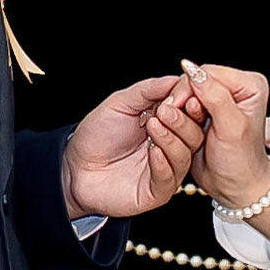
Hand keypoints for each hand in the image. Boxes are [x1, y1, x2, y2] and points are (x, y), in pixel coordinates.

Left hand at [64, 73, 202, 220]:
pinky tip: (153, 151)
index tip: (186, 92)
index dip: (191, 101)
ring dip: (171, 139)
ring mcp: (166, 169)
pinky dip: (163, 163)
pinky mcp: (157, 191)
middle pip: (195, 134)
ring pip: (184, 155)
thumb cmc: (97, 135)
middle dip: (182, 120)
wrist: (75, 167)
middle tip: (165, 110)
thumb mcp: (121, 102)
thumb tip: (177, 78)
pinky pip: (169, 178)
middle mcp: (171, 146)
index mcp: (167, 123)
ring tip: (153, 126)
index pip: (191, 112)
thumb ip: (148, 90)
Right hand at [184, 64, 269, 203]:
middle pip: (196, 79)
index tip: (174, 107)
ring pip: (187, 93)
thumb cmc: (240, 162)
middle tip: (172, 120)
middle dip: (182, 100)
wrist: (237, 185)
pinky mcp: (207, 110)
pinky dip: (179, 117)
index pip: (208, 72)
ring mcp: (221, 99)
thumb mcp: (231, 128)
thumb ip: (215, 97)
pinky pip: (184, 105)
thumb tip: (192, 70)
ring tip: (183, 130)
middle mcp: (236, 88)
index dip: (187, 87)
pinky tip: (182, 130)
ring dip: (179, 110)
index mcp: (249, 85)